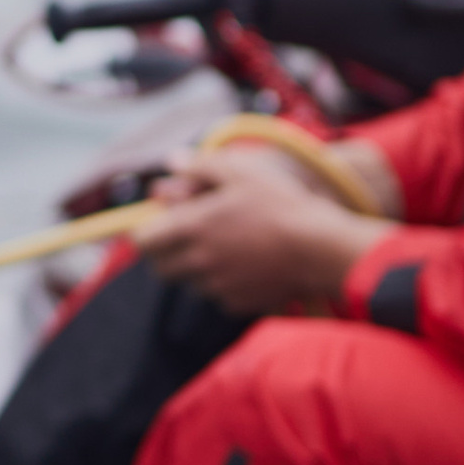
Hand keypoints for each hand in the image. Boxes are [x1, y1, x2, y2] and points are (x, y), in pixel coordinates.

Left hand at [145, 148, 381, 319]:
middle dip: (167, 253)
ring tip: (226, 247)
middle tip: (189, 236)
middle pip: (162, 267)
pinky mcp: (239, 304)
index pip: (143, 240)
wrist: (319, 248)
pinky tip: (247, 266)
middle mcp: (198, 262)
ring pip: (191, 282)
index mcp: (190, 229)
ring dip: (197, 268)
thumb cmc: (279, 203)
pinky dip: (225, 284)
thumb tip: (172, 161)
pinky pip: (220, 295)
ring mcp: (218, 286)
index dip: (147, 231)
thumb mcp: (239, 170)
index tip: (160, 223)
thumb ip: (199, 165)